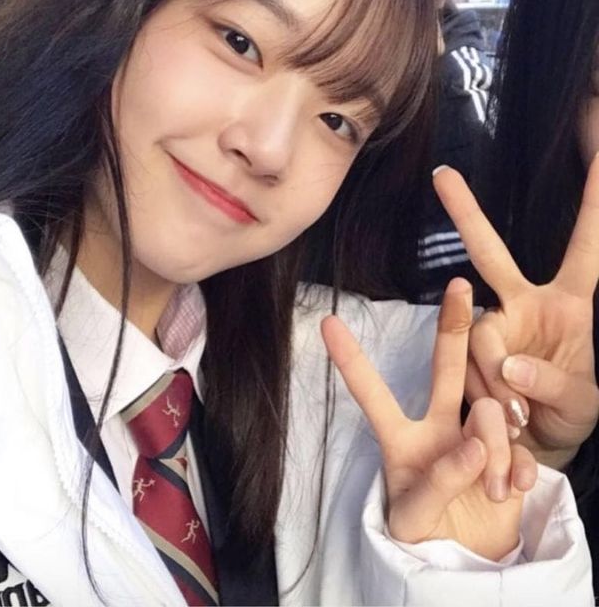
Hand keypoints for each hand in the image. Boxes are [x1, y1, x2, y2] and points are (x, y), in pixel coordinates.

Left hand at [321, 278, 536, 560]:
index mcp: (400, 439)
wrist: (467, 562)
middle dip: (452, 328)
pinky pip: (521, 446)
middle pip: (445, 370)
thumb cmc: (422, 534)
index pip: (372, 394)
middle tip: (459, 286)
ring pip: (487, 414)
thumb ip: (437, 481)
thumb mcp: (413, 517)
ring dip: (495, 450)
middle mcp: (437, 428)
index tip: (328, 322)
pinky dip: (519, 467)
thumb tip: (474, 444)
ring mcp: (474, 437)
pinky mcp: (509, 455)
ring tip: (494, 489)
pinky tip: (514, 488)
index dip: (352, 360)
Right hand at [434, 155, 598, 468]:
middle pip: (490, 252)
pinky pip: (464, 366)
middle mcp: (526, 305)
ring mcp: (493, 329)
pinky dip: (484, 398)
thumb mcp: (584, 405)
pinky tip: (504, 422)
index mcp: (570, 303)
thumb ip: (556, 386)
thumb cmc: (571, 415)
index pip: (586, 242)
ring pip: (476, 332)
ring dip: (496, 381)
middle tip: (442, 176)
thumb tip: (509, 368)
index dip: (592, 200)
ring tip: (520, 421)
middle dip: (467, 213)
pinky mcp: (467, 357)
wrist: (533, 446)